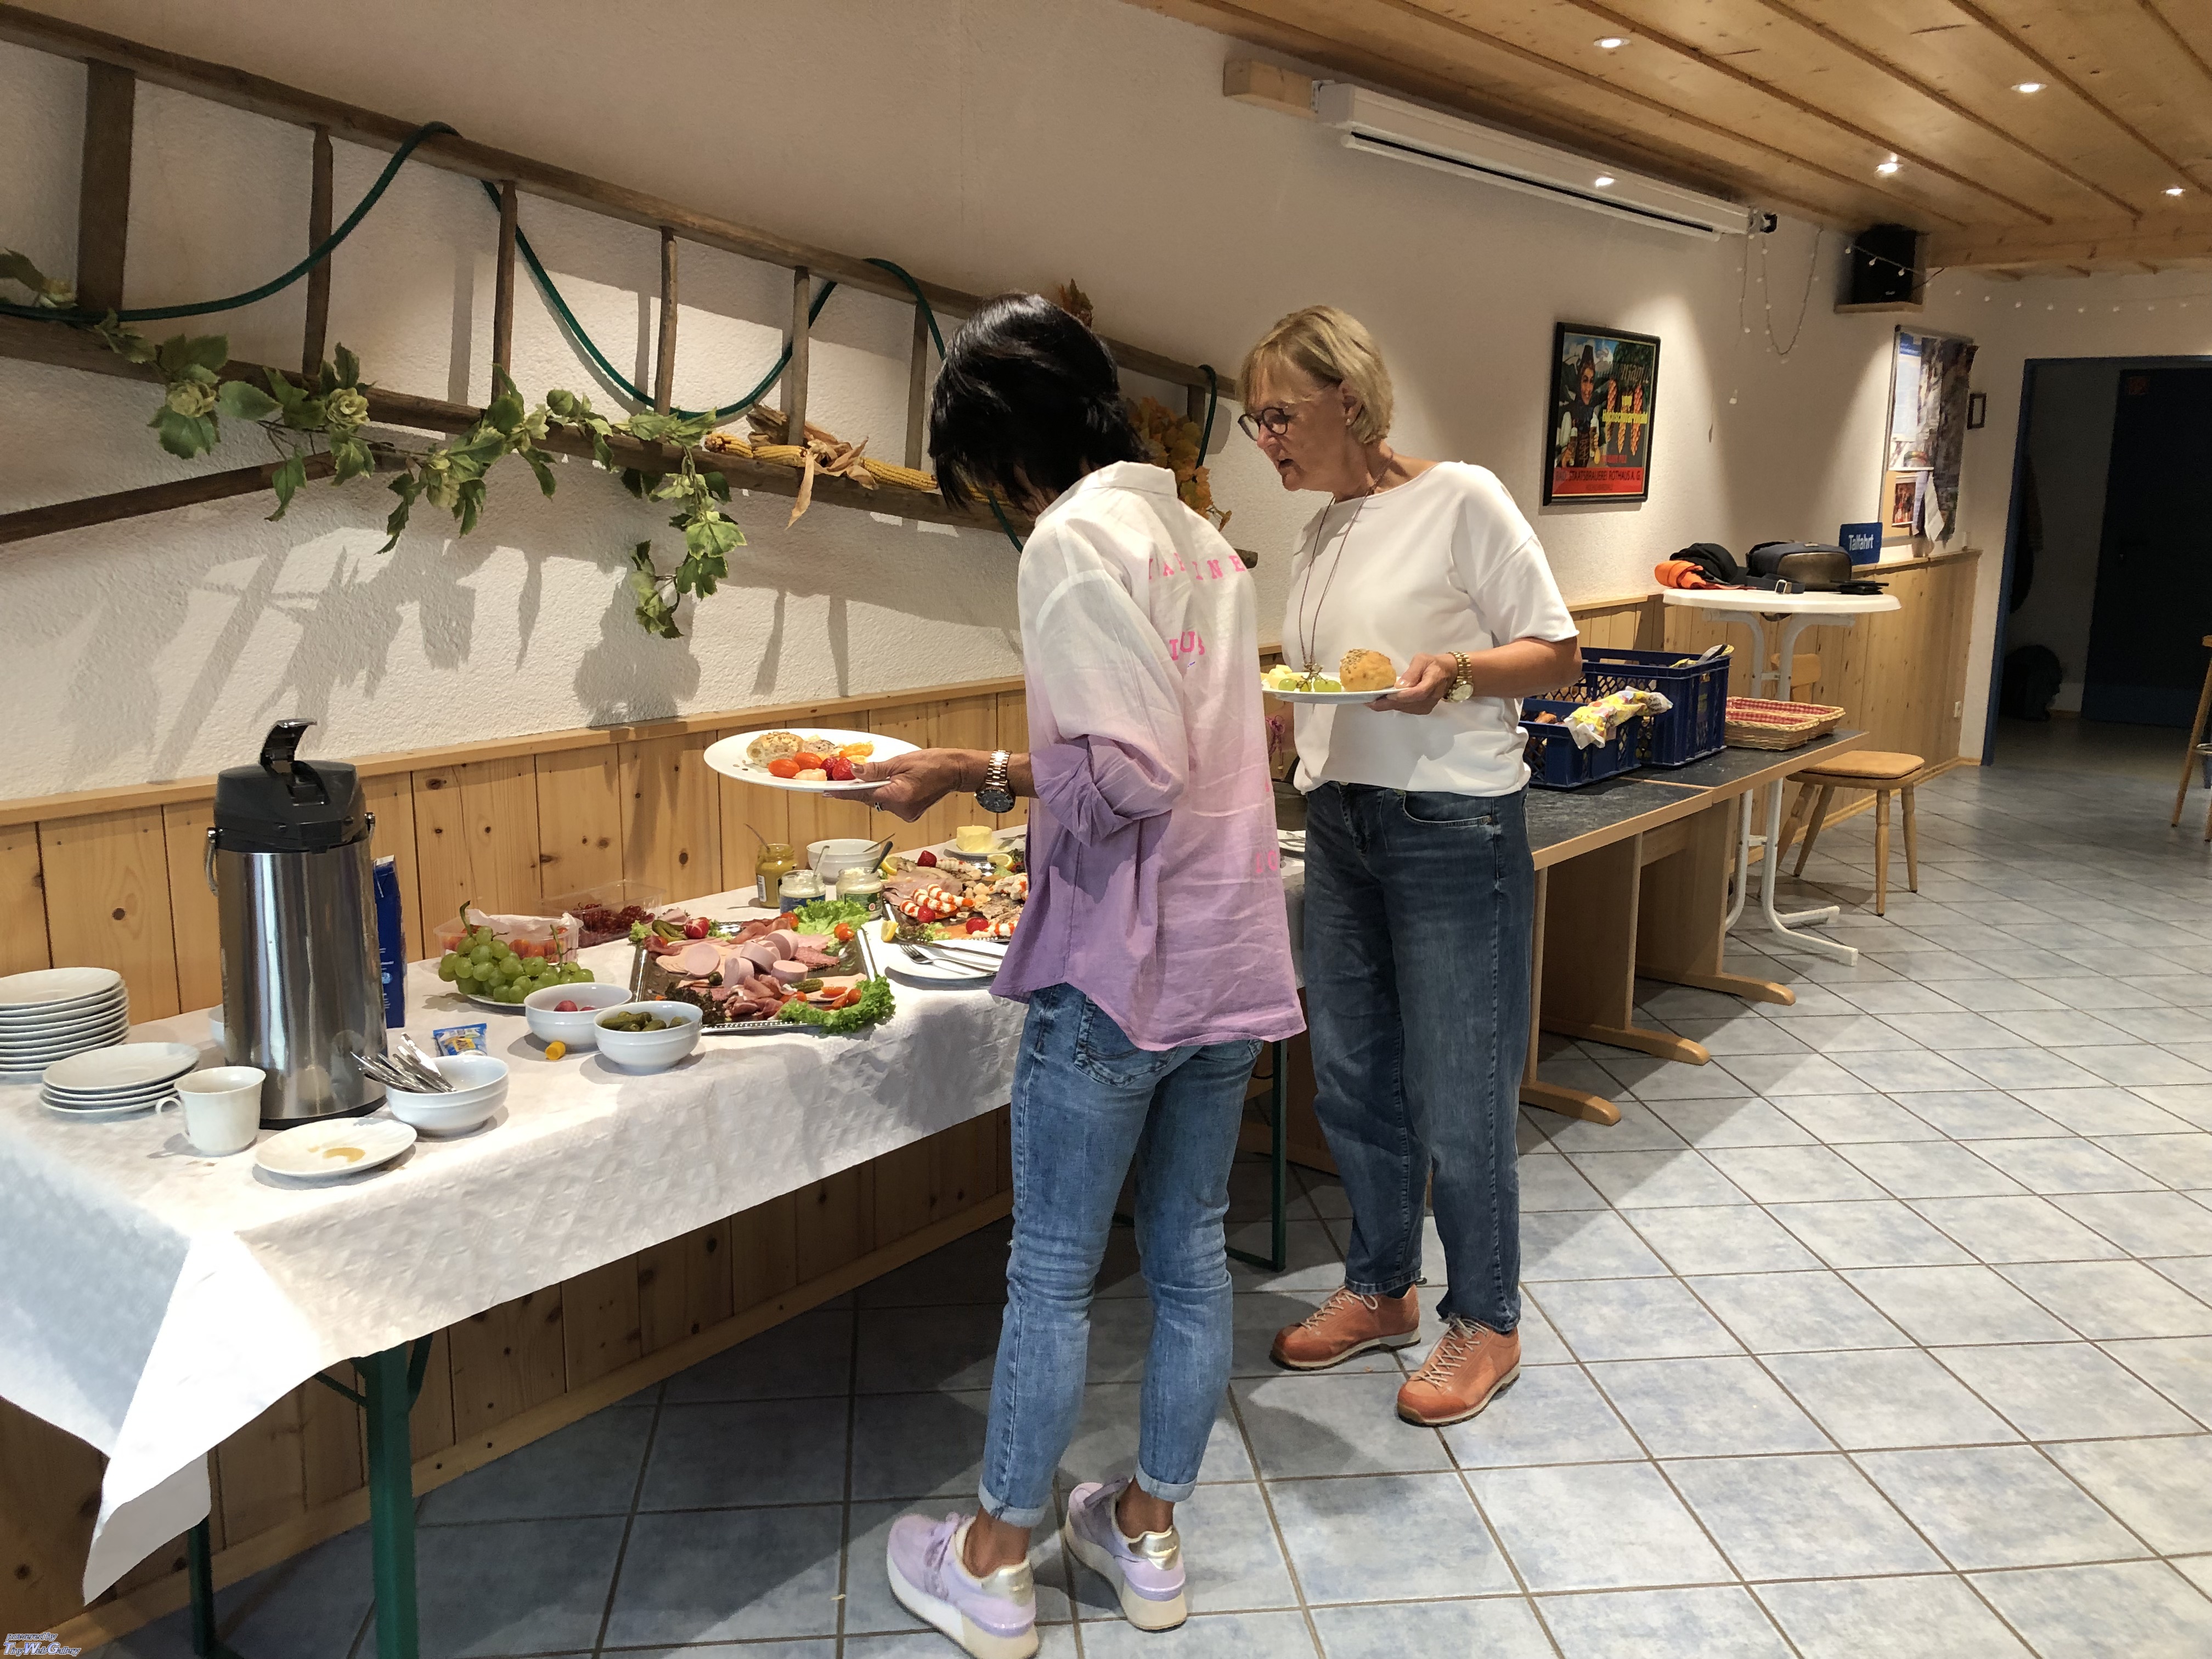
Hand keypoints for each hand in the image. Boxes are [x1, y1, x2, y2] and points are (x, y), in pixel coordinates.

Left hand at [853, 749, 968, 820]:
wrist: (955, 771)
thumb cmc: (931, 762)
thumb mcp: (900, 761)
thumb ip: (876, 770)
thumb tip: (854, 771)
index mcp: (897, 795)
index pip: (863, 795)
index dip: (844, 792)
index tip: (827, 792)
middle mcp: (900, 809)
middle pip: (870, 799)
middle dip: (862, 788)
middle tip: (849, 776)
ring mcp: (906, 814)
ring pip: (880, 802)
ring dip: (876, 790)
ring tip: (881, 775)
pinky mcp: (910, 814)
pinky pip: (890, 804)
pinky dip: (887, 795)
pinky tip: (893, 784)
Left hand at [1368, 653, 1456, 714]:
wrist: (1447, 674)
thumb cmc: (1433, 664)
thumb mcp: (1422, 660)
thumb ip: (1412, 672)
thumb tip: (1399, 685)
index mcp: (1433, 682)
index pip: (1418, 693)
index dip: (1402, 696)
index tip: (1386, 695)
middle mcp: (1430, 698)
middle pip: (1406, 704)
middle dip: (1386, 703)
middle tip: (1367, 700)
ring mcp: (1426, 706)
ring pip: (1403, 708)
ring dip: (1387, 705)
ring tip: (1372, 699)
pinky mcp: (1422, 710)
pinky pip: (1405, 709)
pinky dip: (1393, 705)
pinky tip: (1383, 700)